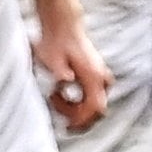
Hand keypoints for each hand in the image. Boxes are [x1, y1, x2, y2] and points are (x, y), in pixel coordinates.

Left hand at [32, 12, 108, 131]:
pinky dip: (77, 101)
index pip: (96, 107)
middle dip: (78, 117)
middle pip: (98, 110)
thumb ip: (59, 68)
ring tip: (54, 97)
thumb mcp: (51, 56)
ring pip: (95, 104)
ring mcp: (99, 77)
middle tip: (56, 109)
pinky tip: (59, 92)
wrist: (61, 26)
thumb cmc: (54, 41)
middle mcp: (100, 77)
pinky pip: (90, 97)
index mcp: (92, 75)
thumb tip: (66, 79)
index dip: (83, 120)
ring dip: (76, 109)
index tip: (67, 126)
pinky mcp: (94, 76)